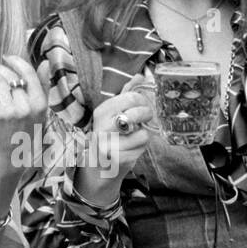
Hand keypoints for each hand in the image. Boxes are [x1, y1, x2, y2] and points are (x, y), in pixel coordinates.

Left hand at [0, 54, 47, 175]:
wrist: (10, 159)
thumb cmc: (25, 134)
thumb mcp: (40, 112)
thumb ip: (43, 88)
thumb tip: (46, 62)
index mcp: (40, 104)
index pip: (29, 74)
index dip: (16, 62)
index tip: (7, 58)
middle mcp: (27, 106)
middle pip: (11, 76)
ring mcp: (11, 110)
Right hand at [75, 78, 153, 205]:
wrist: (99, 171)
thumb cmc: (110, 139)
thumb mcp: (114, 115)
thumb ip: (126, 95)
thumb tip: (140, 76)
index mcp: (100, 112)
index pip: (130, 96)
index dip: (143, 100)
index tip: (143, 106)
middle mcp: (101, 126)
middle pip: (138, 112)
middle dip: (147, 116)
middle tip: (145, 120)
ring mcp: (108, 144)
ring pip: (143, 133)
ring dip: (143, 136)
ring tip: (133, 139)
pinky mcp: (116, 159)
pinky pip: (141, 148)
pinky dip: (141, 149)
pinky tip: (131, 150)